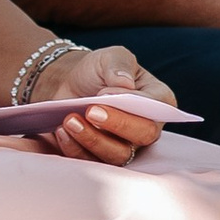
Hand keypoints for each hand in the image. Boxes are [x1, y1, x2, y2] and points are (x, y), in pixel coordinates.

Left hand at [29, 41, 173, 163]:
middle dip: (115, 125)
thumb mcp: (111, 56)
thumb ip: (120, 65)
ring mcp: (125, 146)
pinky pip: (93, 162)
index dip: (132, 106)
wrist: (71, 86)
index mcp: (157, 100)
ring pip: (117, 154)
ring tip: (69, 120)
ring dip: (92, 139)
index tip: (105, 95)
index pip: (154, 110)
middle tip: (89, 111)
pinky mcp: (102, 157)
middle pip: (142, 136)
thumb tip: (124, 84)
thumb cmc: (98, 71)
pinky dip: (75, 149)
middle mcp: (146, 127)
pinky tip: (61, 132)